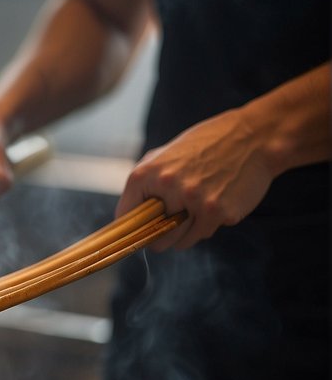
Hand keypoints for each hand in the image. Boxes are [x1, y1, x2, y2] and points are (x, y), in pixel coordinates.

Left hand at [115, 108, 274, 250]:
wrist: (253, 137)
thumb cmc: (206, 145)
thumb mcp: (164, 154)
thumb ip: (145, 182)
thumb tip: (127, 216)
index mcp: (146, 174)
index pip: (125, 217)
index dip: (131, 228)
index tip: (137, 233)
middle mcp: (167, 187)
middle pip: (151, 236)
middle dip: (157, 238)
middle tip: (165, 232)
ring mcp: (193, 201)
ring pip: (176, 241)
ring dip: (181, 236)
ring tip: (191, 215)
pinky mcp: (217, 212)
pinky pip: (201, 235)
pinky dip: (204, 228)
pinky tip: (212, 208)